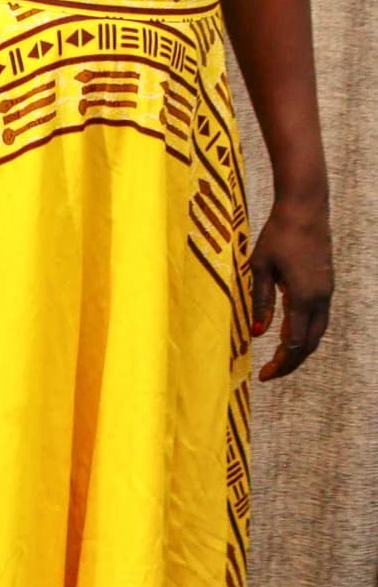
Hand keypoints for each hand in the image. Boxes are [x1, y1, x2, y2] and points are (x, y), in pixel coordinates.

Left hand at [250, 197, 332, 379]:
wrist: (305, 210)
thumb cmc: (277, 235)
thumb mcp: (260, 268)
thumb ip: (261, 301)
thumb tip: (259, 334)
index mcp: (304, 298)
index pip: (295, 343)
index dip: (282, 362)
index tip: (264, 375)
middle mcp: (321, 299)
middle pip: (310, 343)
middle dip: (292, 362)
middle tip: (271, 373)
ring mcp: (327, 292)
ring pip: (318, 332)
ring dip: (301, 349)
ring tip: (280, 360)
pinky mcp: (326, 285)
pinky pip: (319, 318)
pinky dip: (306, 333)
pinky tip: (290, 335)